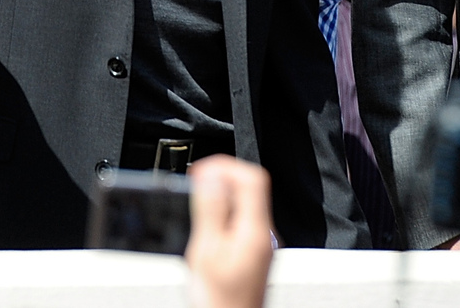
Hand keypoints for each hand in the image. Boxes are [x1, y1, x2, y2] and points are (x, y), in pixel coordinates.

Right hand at [185, 156, 272, 307]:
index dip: (226, 166)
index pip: (252, 178)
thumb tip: (212, 176)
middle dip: (221, 179)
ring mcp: (260, 245)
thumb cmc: (221, 302)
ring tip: (197, 206)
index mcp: (256, 230)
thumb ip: (211, 211)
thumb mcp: (207, 251)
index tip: (202, 170)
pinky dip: (223, 216)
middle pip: (249, 189)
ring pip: (244, 205)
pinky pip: (241, 222)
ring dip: (221, 198)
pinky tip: (206, 230)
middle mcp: (264, 235)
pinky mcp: (253, 255)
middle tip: (196, 184)